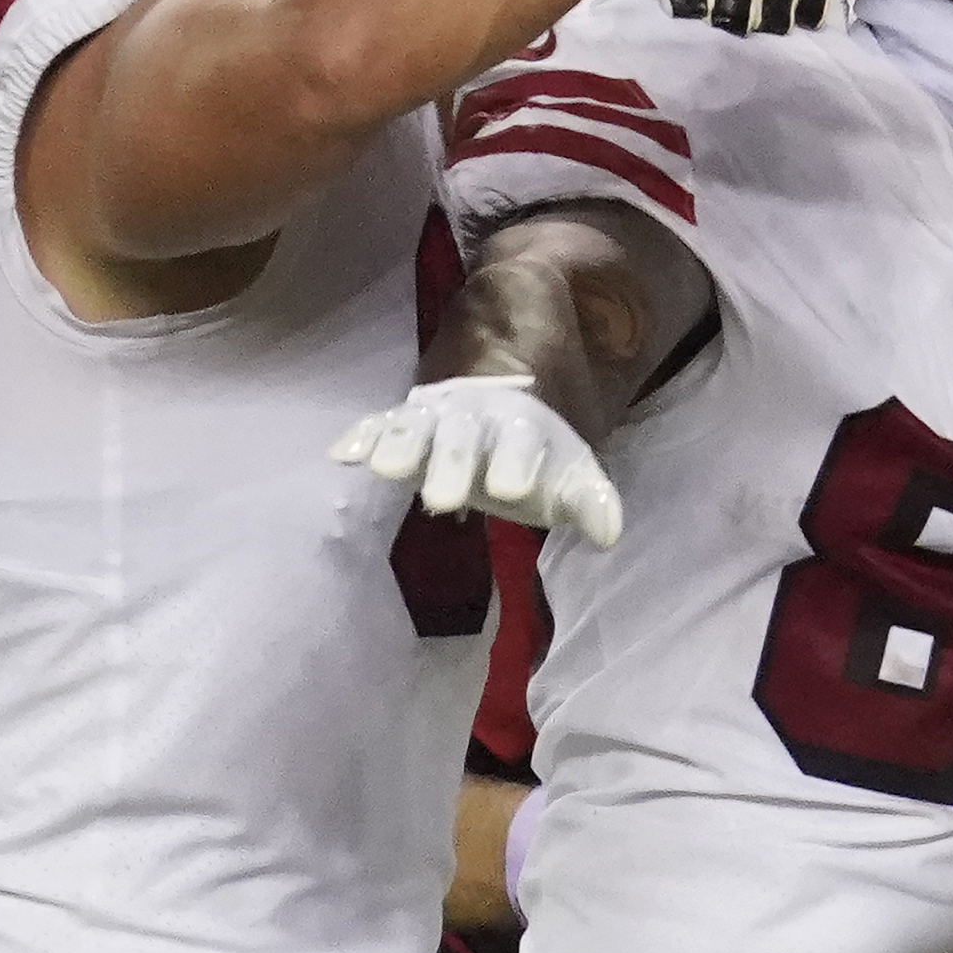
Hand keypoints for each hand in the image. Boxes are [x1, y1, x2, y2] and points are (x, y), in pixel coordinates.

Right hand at [332, 375, 621, 547]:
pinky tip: (342, 455)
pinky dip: (361, 436)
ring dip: (400, 444)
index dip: (518, 463)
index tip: (513, 490)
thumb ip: (589, 502)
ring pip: (415, 427)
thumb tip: (610, 533)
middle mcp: (476, 419)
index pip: (521, 443)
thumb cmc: (536, 459)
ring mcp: (434, 420)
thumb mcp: (570, 479)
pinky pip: (377, 425)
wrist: (498, 419)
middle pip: (463, 438)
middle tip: (443, 501)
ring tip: (385, 469)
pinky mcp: (399, 425)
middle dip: (453, 464)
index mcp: (523, 428)